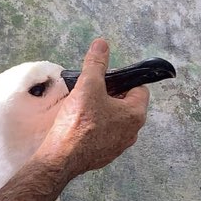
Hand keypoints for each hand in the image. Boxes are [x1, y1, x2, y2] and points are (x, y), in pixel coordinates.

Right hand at [36, 38, 149, 179]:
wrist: (61, 157)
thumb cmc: (79, 121)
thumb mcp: (88, 85)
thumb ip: (96, 63)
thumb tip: (101, 44)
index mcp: (135, 114)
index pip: (139, 89)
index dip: (122, 80)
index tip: (104, 80)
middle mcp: (132, 132)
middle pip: (126, 105)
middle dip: (111, 96)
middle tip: (91, 92)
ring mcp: (119, 147)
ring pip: (114, 121)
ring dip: (102, 112)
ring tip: (83, 108)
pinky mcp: (104, 156)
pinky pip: (104, 136)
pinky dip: (95, 128)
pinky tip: (78, 125)